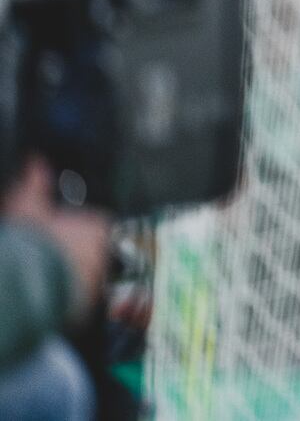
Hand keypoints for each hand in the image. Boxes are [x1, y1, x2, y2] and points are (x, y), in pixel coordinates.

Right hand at [4, 157, 110, 319]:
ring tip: (46, 279)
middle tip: (51, 259)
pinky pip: (80, 303)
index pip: (97, 227)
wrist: (25, 280)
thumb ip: (34, 183)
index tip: (61, 237)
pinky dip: (66, 301)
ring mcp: (97, 282)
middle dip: (76, 256)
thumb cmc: (30, 241)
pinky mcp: (86, 307)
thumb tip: (35, 161)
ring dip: (72, 279)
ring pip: (89, 279)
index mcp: (97, 227)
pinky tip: (45, 298)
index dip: (78, 232)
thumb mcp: (27, 206)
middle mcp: (104, 255)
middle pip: (96, 253)